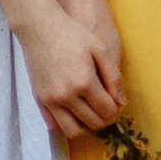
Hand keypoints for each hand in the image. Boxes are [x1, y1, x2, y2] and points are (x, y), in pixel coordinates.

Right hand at [21, 0, 124, 138]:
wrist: (40, 28)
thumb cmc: (73, 35)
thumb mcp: (100, 49)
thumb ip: (113, 77)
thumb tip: (121, 101)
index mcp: (84, 82)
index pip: (107, 110)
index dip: (117, 109)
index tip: (118, 101)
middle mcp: (66, 96)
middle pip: (93, 123)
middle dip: (105, 119)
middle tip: (108, 108)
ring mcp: (51, 100)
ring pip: (73, 131)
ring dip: (87, 127)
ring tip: (92, 113)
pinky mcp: (40, 100)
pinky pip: (55, 126)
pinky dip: (67, 125)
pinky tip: (75, 112)